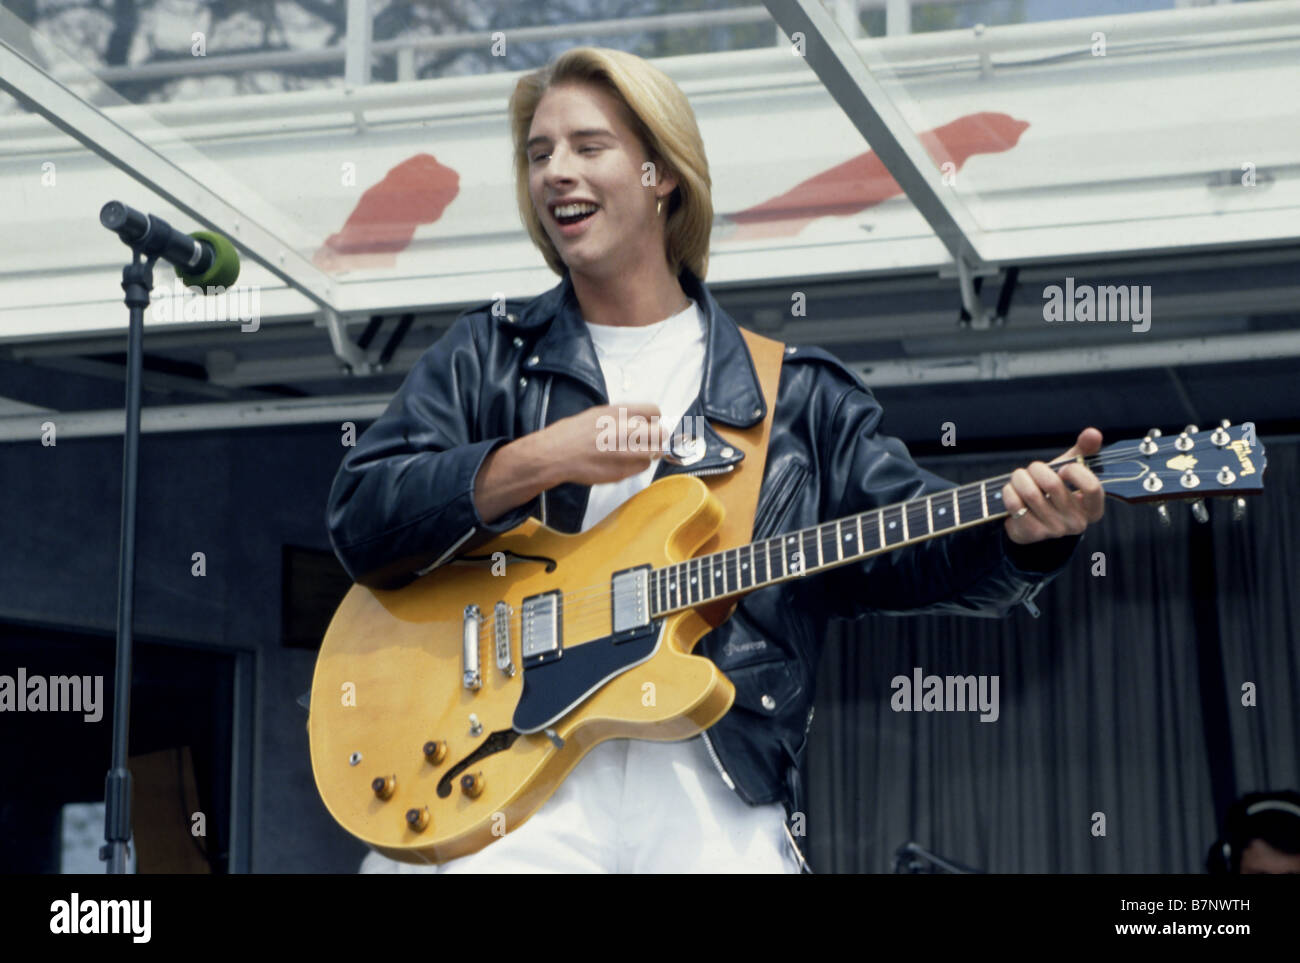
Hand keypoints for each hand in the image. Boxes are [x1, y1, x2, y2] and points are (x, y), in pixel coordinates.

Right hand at [543, 403, 670, 486]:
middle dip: (657, 437)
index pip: (654, 411)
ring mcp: (624, 452)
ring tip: (633, 453)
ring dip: (648, 453)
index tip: (650, 424)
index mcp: (618, 413)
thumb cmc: (572, 434)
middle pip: (660, 433)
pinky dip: (637, 466)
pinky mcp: (621, 471)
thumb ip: (622, 417)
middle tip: (649, 441)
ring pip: (654, 452)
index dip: (654, 419)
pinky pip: (642, 468)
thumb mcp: (598, 413)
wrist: (554, 455)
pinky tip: (622, 463)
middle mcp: (624, 431)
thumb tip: (642, 422)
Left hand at [1003, 427, 1104, 543]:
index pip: (1092, 487)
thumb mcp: (1069, 473)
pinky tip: (1012, 492)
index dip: (1074, 471)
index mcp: (1093, 508)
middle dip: (1036, 468)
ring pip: (1031, 493)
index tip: (1063, 469)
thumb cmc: (1053, 491)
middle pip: (1053, 484)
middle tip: (1032, 469)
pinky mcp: (1033, 533)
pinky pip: (1015, 504)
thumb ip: (1083, 452)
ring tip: (1019, 479)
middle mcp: (1077, 523)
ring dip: (1019, 478)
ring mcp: (1055, 530)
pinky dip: (1009, 491)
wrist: (1029, 521)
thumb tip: (1093, 432)